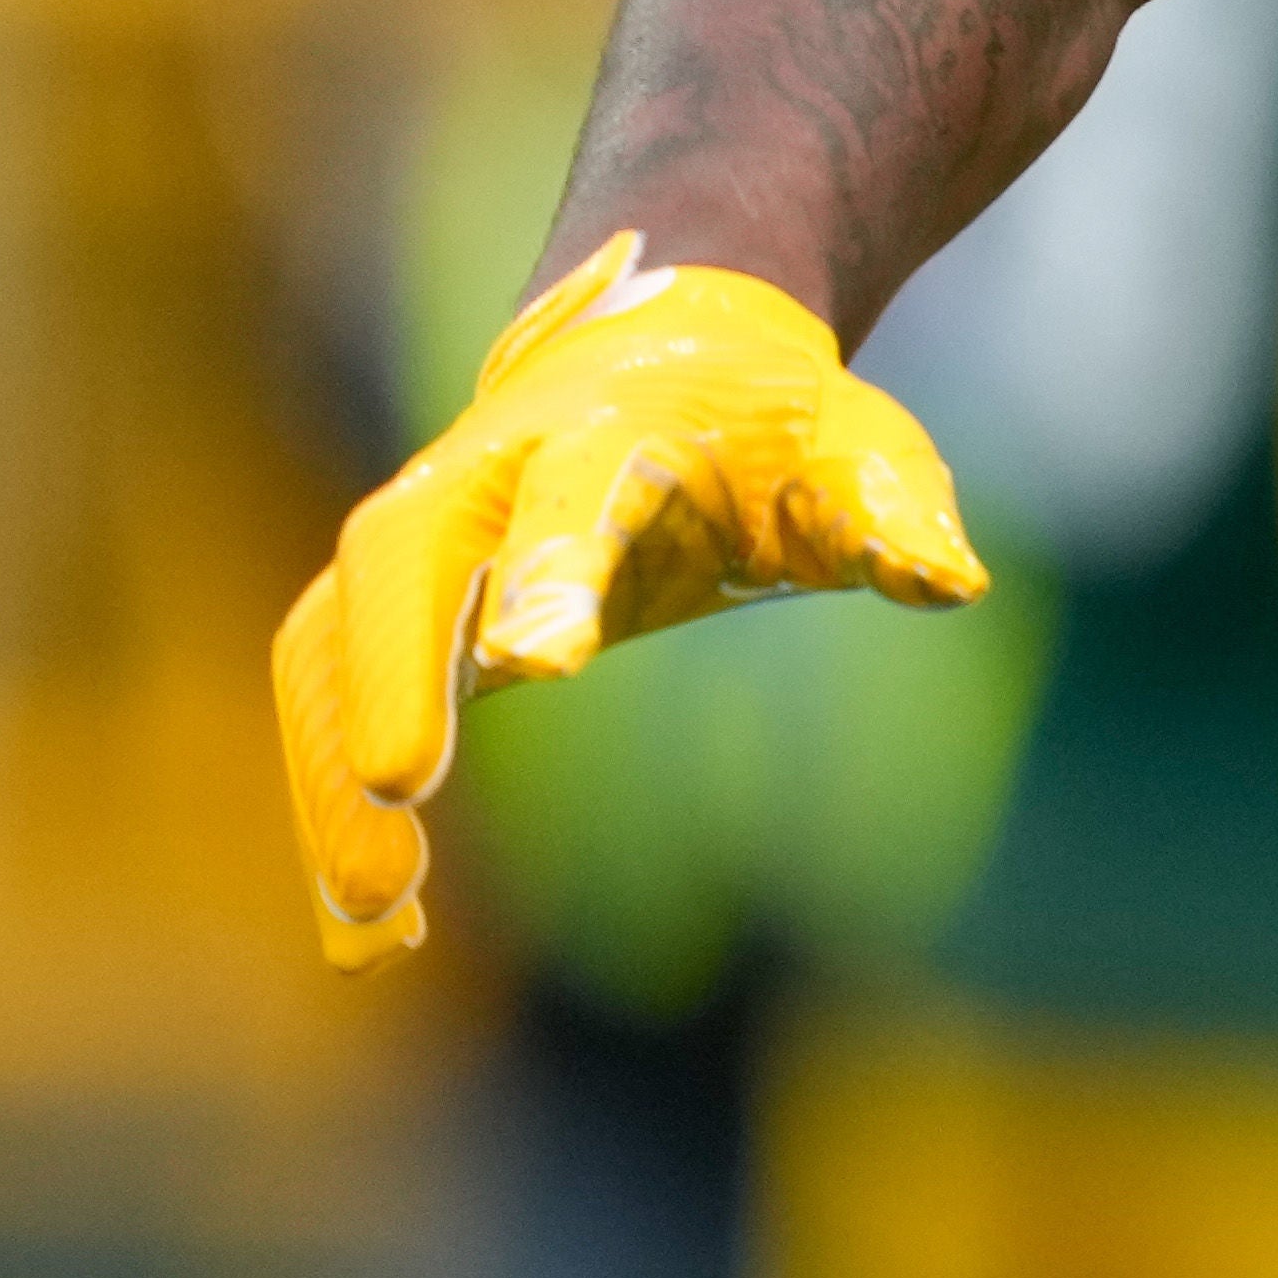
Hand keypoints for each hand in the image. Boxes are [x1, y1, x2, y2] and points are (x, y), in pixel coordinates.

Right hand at [271, 237, 983, 965]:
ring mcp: (420, 537)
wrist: (670, 350)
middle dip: (387, 670)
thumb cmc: (775, 424)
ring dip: (328, 775)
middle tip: (398, 796)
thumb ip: (891, 514)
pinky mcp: (389, 609)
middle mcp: (485, 475)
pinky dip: (328, 804)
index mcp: (612, 427)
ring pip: (330, 641)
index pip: (573, 496)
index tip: (539, 665)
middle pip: (400, 559)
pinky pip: (327, 698)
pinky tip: (371, 927)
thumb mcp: (857, 451)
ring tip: (374, 924)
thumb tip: (949, 579)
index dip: (554, 572)